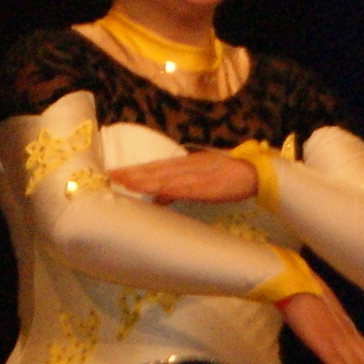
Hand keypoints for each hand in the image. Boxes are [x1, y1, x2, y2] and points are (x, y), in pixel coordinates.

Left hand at [107, 153, 261, 203]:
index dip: (135, 170)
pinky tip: (155, 190)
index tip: (115, 172)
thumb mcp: (198, 181)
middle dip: (132, 173)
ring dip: (144, 179)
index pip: (154, 167)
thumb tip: (158, 199)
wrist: (253, 172)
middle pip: (154, 170)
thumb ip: (176, 189)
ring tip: (124, 181)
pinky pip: (183, 187)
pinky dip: (167, 188)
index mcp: (184, 164)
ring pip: (164, 176)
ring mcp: (195, 175)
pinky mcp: (205, 186)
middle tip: (111, 175)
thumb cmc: (226, 176)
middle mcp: (186, 166)